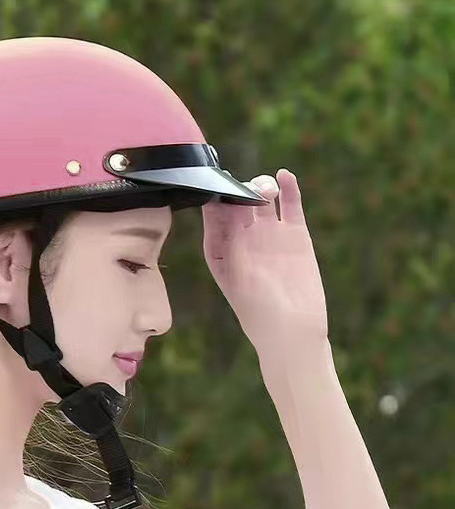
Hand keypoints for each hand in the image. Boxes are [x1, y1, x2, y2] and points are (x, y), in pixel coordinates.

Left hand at [201, 169, 327, 362]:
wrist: (294, 332)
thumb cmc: (259, 312)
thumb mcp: (238, 278)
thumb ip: (232, 244)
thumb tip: (224, 210)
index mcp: (221, 253)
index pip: (214, 219)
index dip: (214, 202)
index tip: (215, 188)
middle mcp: (243, 241)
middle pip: (237, 204)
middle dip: (238, 190)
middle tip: (243, 188)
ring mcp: (269, 236)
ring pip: (262, 200)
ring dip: (260, 187)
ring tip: (264, 189)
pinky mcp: (295, 235)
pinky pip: (290, 205)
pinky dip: (289, 189)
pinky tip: (285, 176)